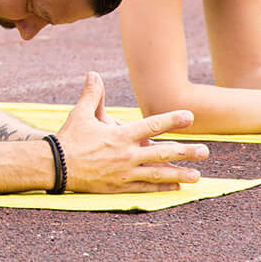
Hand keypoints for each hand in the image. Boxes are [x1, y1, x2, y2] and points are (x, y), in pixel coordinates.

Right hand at [55, 72, 206, 192]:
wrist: (56, 166)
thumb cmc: (69, 138)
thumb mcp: (80, 114)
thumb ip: (92, 94)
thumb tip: (92, 74)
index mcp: (120, 135)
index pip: (152, 125)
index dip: (172, 120)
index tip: (189, 116)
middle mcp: (126, 154)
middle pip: (162, 152)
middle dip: (185, 152)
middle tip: (205, 151)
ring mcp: (124, 172)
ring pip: (158, 173)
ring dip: (179, 174)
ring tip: (198, 176)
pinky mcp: (119, 186)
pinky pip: (145, 187)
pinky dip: (161, 187)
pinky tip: (176, 187)